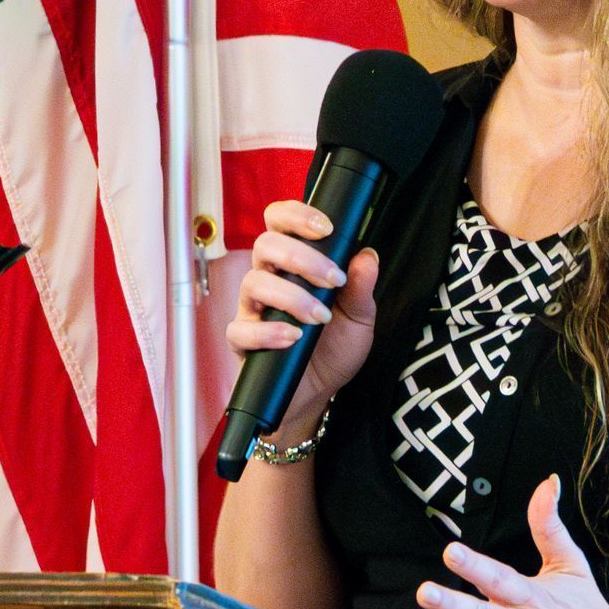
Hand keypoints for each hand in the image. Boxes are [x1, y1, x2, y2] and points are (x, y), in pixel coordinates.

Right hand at [226, 198, 378, 420]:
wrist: (318, 394)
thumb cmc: (333, 350)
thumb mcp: (359, 318)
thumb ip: (362, 288)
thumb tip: (367, 255)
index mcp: (292, 266)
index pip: (280, 223)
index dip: (295, 215)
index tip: (325, 228)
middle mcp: (268, 280)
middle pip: (265, 245)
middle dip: (302, 257)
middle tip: (333, 280)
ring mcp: (252, 309)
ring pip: (253, 282)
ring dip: (291, 297)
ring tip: (319, 317)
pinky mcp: (242, 341)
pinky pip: (241, 328)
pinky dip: (268, 331)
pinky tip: (293, 338)